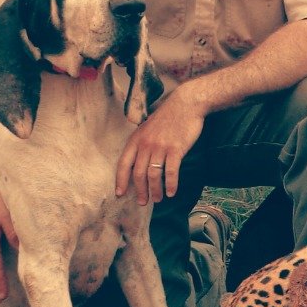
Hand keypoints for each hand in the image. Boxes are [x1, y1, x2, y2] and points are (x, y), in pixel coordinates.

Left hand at [117, 86, 206, 204]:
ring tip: (158, 199)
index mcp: (136, 139)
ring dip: (155, 190)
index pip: (123, 164)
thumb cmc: (168, 117)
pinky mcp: (175, 149)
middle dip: (140, 191)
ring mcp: (160, 147)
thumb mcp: (148, 128)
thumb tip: (139, 162)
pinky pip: (170, 172)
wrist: (186, 104)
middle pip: (138, 174)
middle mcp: (145, 144)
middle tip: (143, 202)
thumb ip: (142, 143)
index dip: (121, 181)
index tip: (120, 194)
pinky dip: (170, 184)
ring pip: (153, 175)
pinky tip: (171, 192)